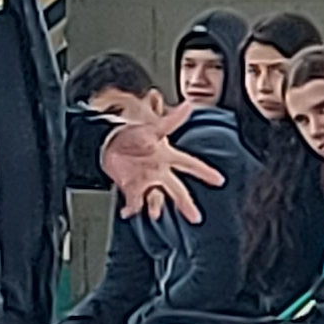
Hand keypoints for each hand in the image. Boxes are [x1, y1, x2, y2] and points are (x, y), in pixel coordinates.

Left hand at [101, 115, 223, 222]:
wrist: (104, 140)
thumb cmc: (130, 132)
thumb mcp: (152, 127)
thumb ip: (171, 120)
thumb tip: (188, 106)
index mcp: (166, 156)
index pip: (190, 165)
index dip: (205, 172)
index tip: (219, 180)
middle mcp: (158, 170)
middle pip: (176, 189)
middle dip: (186, 204)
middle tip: (196, 217)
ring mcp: (145, 179)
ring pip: (156, 198)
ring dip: (156, 207)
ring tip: (155, 214)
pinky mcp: (130, 186)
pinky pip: (134, 201)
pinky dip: (132, 208)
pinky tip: (128, 212)